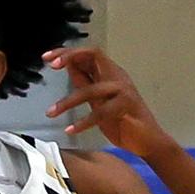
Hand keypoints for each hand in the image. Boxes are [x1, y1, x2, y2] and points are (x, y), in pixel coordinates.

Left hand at [43, 47, 173, 158]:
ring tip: (51, 113)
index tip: (47, 58)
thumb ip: (86, 84)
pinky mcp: (126, 107)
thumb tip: (69, 68)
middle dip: (70, 57)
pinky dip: (83, 122)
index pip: (88, 54)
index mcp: (110, 74)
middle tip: (51, 66)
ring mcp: (123, 91)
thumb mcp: (98, 100)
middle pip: (93, 55)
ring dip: (68, 101)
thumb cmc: (122, 121)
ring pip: (91, 89)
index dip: (67, 53)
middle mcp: (117, 77)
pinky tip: (71, 130)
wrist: (148, 141)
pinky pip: (101, 112)